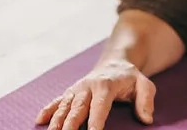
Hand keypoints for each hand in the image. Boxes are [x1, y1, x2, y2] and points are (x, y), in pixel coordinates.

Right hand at [36, 59, 155, 129]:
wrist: (115, 63)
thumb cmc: (130, 78)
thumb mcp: (144, 84)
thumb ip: (146, 100)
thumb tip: (146, 119)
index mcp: (105, 86)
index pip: (99, 106)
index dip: (95, 121)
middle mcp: (87, 87)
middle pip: (77, 108)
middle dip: (69, 124)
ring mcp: (77, 89)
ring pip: (65, 106)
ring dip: (56, 120)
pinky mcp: (71, 92)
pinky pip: (58, 101)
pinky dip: (48, 109)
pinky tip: (39, 120)